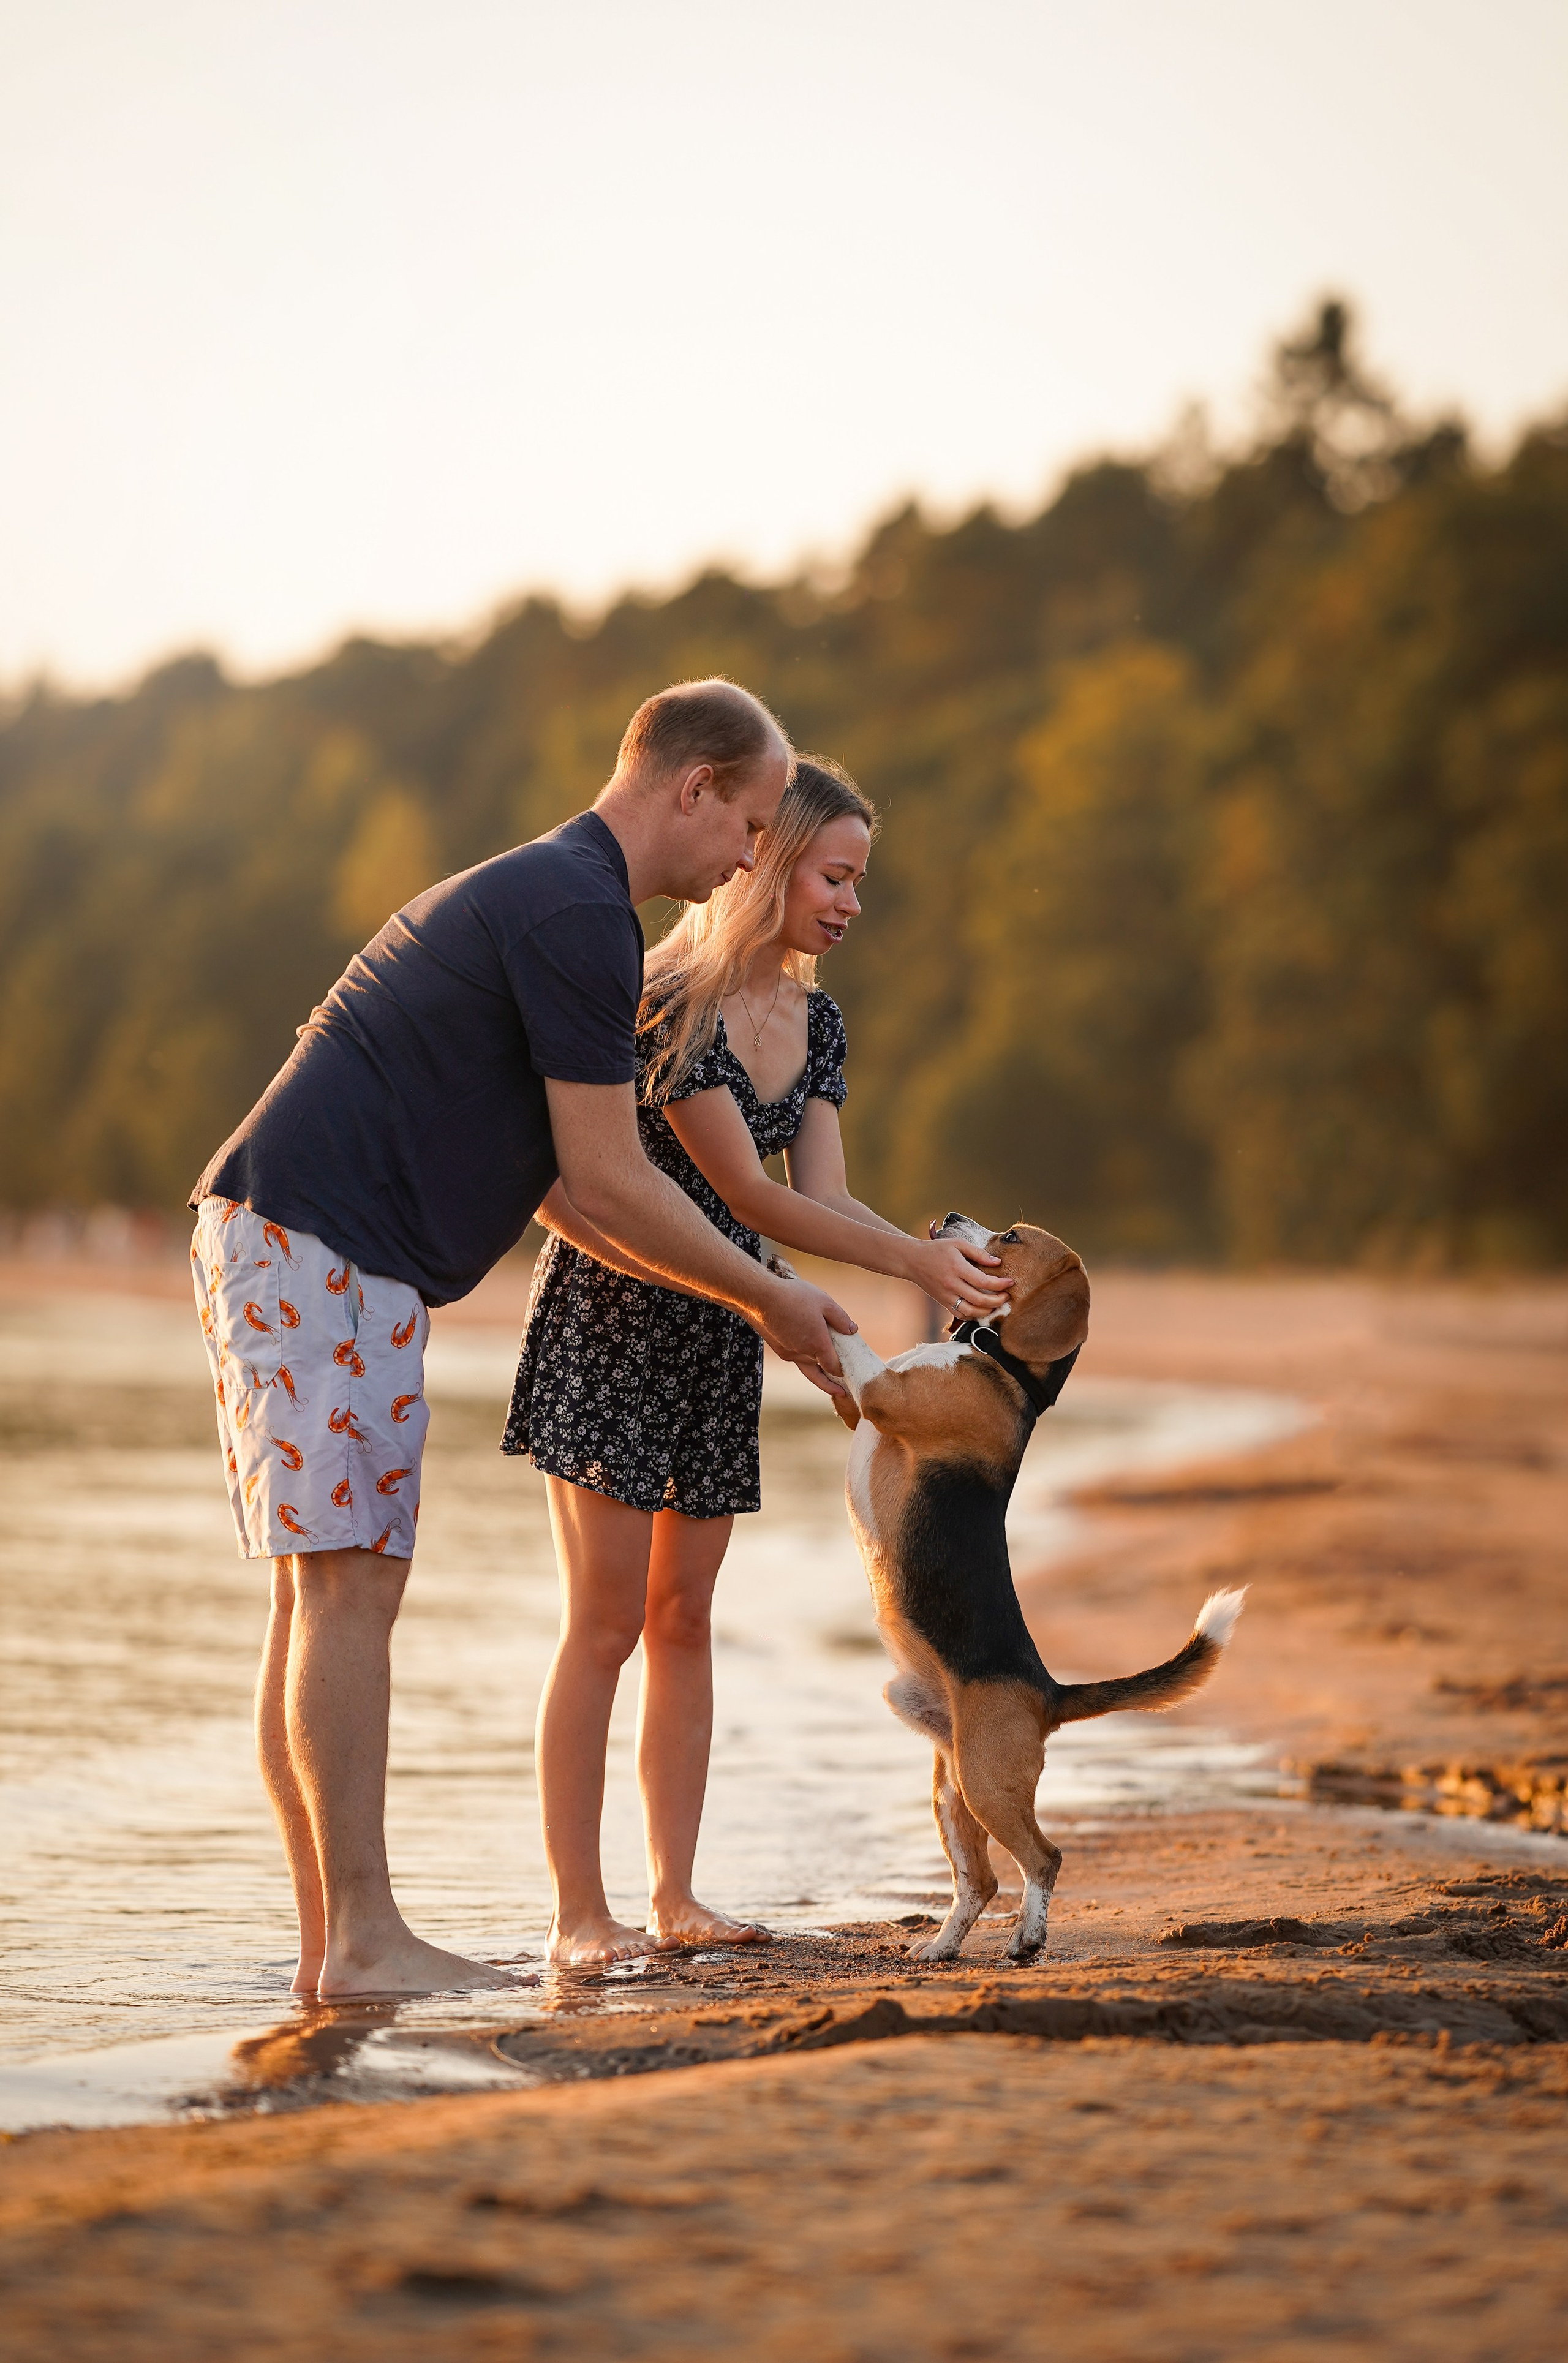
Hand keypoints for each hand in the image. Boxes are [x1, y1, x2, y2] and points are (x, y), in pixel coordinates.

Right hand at [752, 1275, 854, 1392]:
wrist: (760, 1297)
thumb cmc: (793, 1297)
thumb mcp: (824, 1302)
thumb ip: (841, 1318)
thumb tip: (852, 1330)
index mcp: (818, 1344)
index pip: (833, 1368)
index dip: (842, 1373)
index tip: (848, 1377)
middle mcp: (802, 1354)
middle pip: (821, 1371)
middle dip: (831, 1376)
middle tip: (842, 1387)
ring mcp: (788, 1353)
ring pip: (807, 1367)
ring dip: (818, 1370)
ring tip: (828, 1374)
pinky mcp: (778, 1349)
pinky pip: (796, 1358)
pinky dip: (805, 1359)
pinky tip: (809, 1350)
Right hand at [905, 1236, 1012, 1320]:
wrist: (913, 1260)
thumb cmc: (937, 1250)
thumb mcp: (958, 1244)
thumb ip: (979, 1253)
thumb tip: (997, 1262)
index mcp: (957, 1268)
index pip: (983, 1281)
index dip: (1000, 1284)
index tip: (1010, 1282)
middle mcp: (952, 1285)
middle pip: (979, 1299)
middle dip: (997, 1300)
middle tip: (1007, 1296)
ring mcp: (947, 1296)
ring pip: (970, 1311)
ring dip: (987, 1311)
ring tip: (996, 1305)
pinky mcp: (943, 1302)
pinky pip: (960, 1314)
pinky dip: (973, 1315)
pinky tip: (981, 1309)